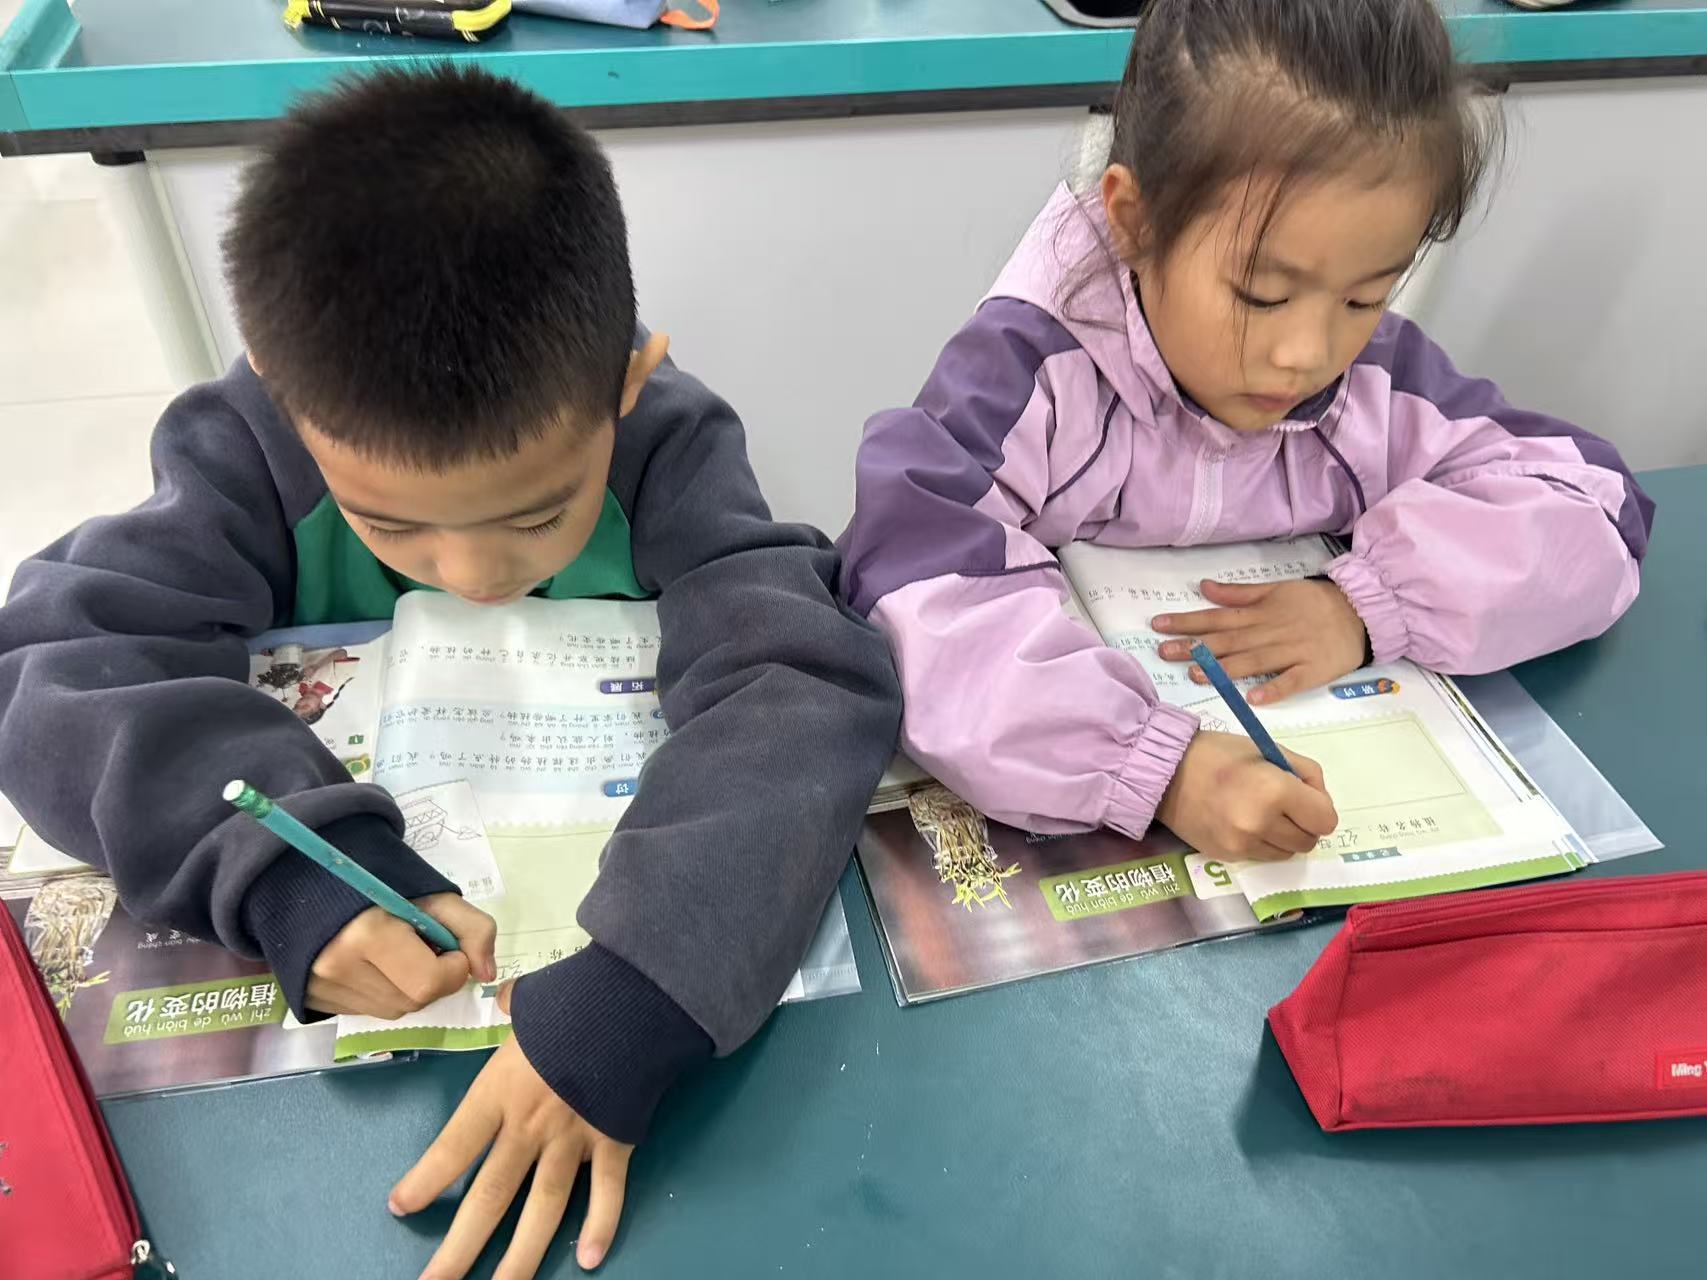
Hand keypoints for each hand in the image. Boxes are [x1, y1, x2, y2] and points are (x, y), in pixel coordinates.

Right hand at [307, 893, 495, 1017]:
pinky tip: (377, 966)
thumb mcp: (434, 896)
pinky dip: (385, 992)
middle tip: (423, 947)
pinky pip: (371, 1011)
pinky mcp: (315, 1001)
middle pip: (415, 1000)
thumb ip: (472, 928)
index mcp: (366, 935)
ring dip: (410, 987)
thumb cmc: (380, 885)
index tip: (447, 945)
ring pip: (395, 1010)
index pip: (429, 981)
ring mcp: (323, 989)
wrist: (314, 886)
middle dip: (434, 977)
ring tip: (398, 953)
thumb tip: (486, 974)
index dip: (452, 966)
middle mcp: (339, 968)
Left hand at [391, 984, 633, 1277]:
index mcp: (502, 1090)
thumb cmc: (578, 996)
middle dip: (459, 1248)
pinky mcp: (615, 1140)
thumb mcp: (534, 1002)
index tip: (400, 1207)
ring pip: (543, 1208)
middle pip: (490, 1196)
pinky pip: (608, 1191)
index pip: (454, 1144)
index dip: (426, 1179)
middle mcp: (532, 1124)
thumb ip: (515, 1009)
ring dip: (521, 1258)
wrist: (637, 998)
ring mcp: (574, 1138)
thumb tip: (508, 997)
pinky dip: (601, 1225)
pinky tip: (589, 1259)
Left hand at [1153, 578, 1365, 704]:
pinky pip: (1292, 681)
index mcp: (1262, 612)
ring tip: (1196, 673)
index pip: (1218, 617)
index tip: (1159, 625)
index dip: (1188, 621)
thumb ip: (1240, 593)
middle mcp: (1272, 631)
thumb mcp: (1276, 589)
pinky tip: (1255, 698)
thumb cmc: (1313, 602)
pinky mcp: (1312, 671)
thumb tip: (1204, 587)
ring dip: (1225, 668)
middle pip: (1229, 639)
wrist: (1361, 611)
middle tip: (1164, 651)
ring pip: (1255, 660)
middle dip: (1195, 646)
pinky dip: (1275, 689)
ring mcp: (1293, 652)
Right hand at [1157, 730, 1337, 861]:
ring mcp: (1243, 844)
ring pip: (1287, 853)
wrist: (1166, 773)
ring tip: (1261, 814)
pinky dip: (1260, 842)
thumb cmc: (1219, 754)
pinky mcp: (1228, 856)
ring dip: (1282, 836)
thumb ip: (1306, 774)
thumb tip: (1321, 801)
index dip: (1319, 807)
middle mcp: (1262, 823)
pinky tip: (1241, 822)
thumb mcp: (1268, 750)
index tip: (1304, 798)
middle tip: (1283, 806)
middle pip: (1309, 841)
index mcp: (1276, 791)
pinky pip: (1261, 856)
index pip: (1326, 820)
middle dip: (1303, 824)